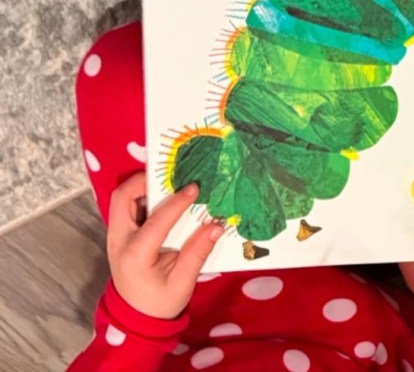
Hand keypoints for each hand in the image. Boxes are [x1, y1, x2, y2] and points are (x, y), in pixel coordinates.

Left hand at [107, 172, 224, 318]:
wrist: (136, 318)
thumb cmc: (160, 302)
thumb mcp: (183, 282)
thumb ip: (198, 252)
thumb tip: (217, 225)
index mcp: (135, 255)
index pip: (156, 220)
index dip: (177, 202)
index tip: (195, 188)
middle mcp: (119, 241)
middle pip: (122, 198)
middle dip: (145, 181)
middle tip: (170, 175)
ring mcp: (116, 237)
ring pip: (122, 200)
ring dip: (143, 187)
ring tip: (169, 182)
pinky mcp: (120, 235)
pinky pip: (127, 207)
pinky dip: (143, 197)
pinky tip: (164, 197)